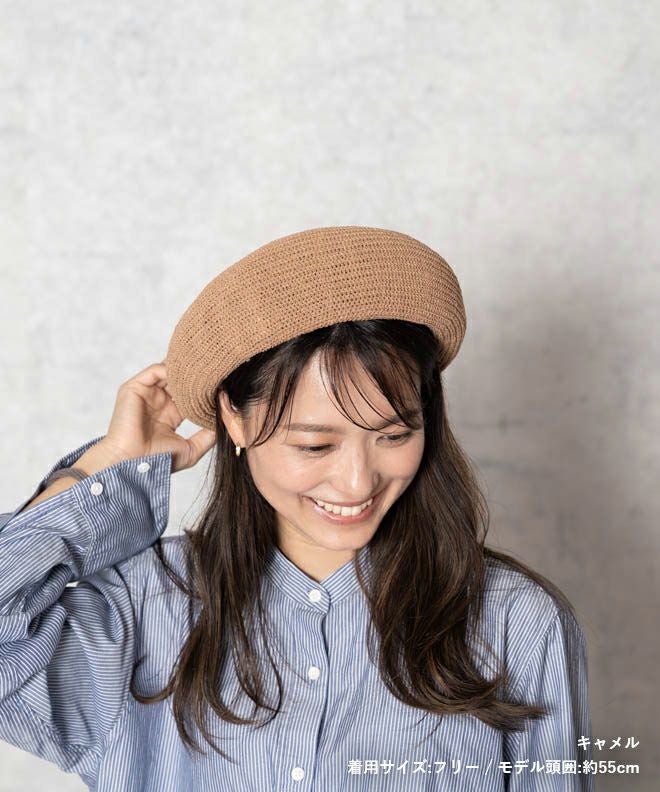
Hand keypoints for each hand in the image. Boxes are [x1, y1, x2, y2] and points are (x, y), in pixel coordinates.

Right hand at [97, 362, 215, 472]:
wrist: (133, 466)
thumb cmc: (158, 462)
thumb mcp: (191, 449)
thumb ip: (208, 436)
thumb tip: (225, 422)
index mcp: (170, 415)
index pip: (190, 394)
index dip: (205, 390)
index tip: (223, 385)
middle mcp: (158, 402)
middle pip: (180, 380)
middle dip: (197, 376)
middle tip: (217, 369)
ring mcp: (146, 394)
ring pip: (169, 372)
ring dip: (186, 370)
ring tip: (204, 369)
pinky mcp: (134, 388)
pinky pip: (155, 370)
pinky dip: (171, 368)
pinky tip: (187, 376)